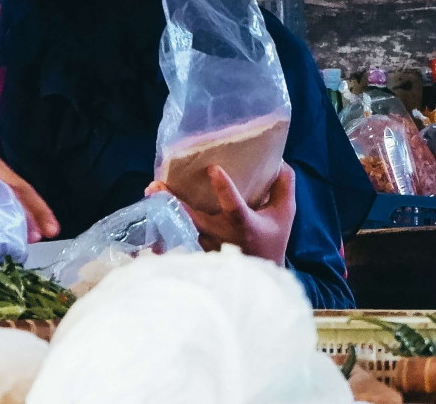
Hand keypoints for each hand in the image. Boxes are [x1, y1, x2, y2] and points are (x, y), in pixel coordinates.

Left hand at [0, 144, 61, 240]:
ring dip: (25, 212)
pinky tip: (16, 232)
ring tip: (37, 237)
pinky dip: (9, 213)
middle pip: (13, 185)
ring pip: (8, 191)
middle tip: (50, 233)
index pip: (3, 179)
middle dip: (34, 208)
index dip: (23, 202)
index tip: (38, 225)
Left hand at [148, 164, 295, 264]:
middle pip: (195, 219)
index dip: (224, 188)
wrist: (262, 275)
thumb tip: (279, 160)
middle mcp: (222, 236)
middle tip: (155, 185)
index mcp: (244, 225)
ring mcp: (207, 246)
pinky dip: (164, 228)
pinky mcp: (198, 252)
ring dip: (164, 212)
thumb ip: (283, 186)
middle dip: (174, 202)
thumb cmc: (272, 239)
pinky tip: (152, 213)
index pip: (233, 206)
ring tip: (150, 192)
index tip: (213, 169)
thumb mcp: (284, 213)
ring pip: (182, 228)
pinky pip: (179, 238)